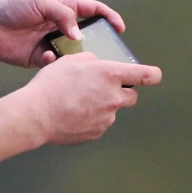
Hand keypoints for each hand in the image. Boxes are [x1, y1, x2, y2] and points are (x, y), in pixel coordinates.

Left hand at [0, 0, 124, 67]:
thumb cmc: (12, 6)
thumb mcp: (40, 2)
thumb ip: (62, 14)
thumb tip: (77, 33)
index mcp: (63, 7)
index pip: (92, 10)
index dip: (108, 17)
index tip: (120, 28)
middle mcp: (60, 25)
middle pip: (86, 34)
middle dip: (98, 44)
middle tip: (107, 54)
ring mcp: (51, 42)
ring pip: (73, 53)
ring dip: (78, 58)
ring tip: (83, 63)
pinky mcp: (40, 58)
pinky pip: (55, 64)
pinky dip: (55, 63)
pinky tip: (47, 58)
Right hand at [18, 53, 161, 144]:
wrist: (37, 115)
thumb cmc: (51, 86)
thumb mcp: (70, 60)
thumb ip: (89, 60)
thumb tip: (95, 64)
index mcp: (110, 75)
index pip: (145, 75)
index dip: (152, 74)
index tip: (154, 75)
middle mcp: (114, 97)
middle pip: (131, 96)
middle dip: (121, 92)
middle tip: (101, 88)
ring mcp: (107, 118)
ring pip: (112, 110)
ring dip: (102, 105)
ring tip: (77, 101)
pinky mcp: (96, 132)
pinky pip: (99, 123)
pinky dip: (91, 118)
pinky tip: (73, 113)